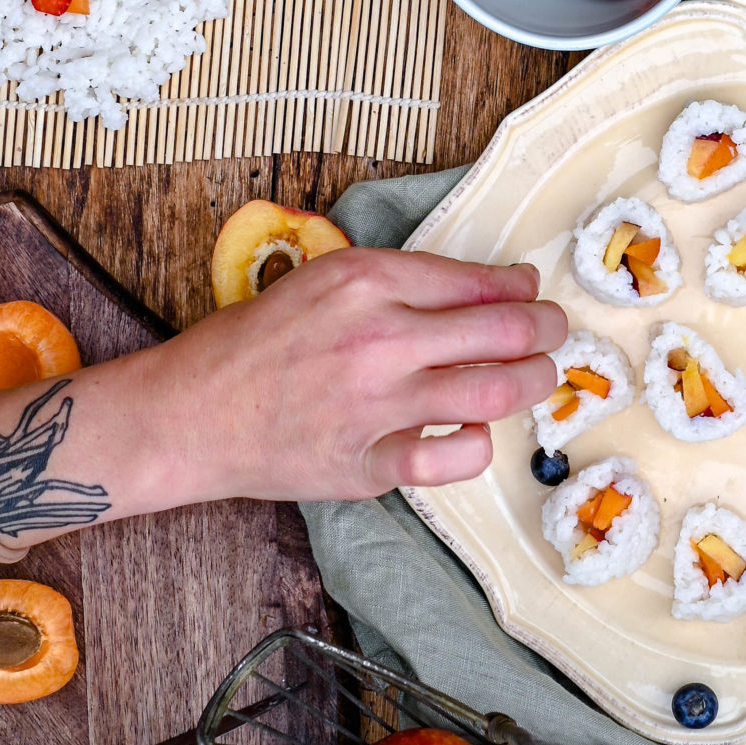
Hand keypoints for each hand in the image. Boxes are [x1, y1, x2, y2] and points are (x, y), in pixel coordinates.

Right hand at [124, 247, 564, 503]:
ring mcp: (378, 404)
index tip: (529, 292)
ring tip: (539, 377)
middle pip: (504, 330)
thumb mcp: (326, 280)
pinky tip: (475, 431)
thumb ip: (402, 281)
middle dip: (547, 329)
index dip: (520, 287)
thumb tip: (492, 286)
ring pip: (495, 389)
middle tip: (554, 333)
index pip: (477, 279)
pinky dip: (479, 443)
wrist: (191, 413)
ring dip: (534, 381)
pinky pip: (454, 456)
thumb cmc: (257, 342)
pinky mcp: (370, 465)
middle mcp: (380, 337)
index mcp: (367, 279)